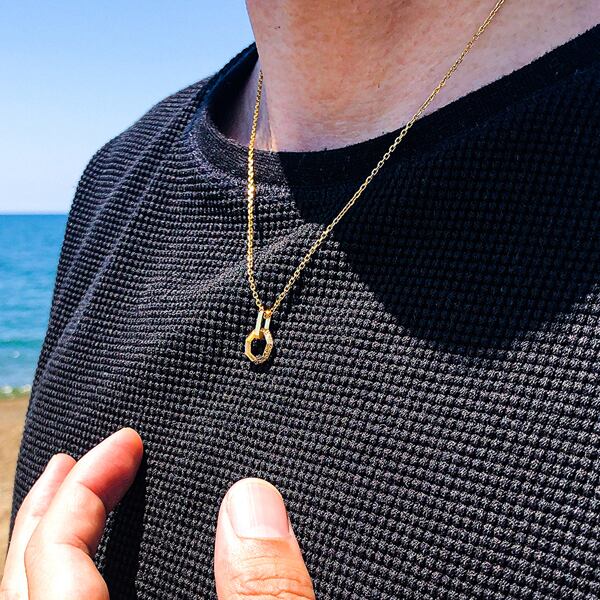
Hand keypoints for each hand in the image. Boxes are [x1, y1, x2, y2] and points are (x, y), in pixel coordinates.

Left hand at [0, 429, 314, 599]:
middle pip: (21, 583)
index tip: (125, 442)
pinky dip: (68, 583)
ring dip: (45, 547)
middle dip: (44, 509)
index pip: (55, 561)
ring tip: (69, 502)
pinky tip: (100, 573)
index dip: (83, 489)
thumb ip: (264, 595)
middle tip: (71, 459)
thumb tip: (252, 498)